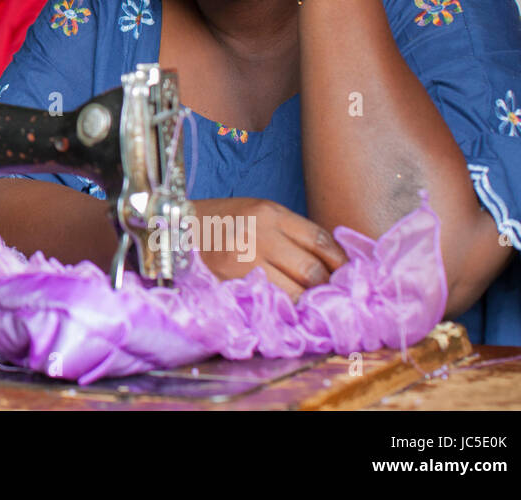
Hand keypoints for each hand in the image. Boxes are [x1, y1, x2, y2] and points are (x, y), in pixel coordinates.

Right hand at [189, 197, 347, 300]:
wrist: (174, 230)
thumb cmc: (220, 222)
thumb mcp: (256, 213)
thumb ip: (290, 233)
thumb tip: (330, 261)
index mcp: (269, 213)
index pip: (320, 240)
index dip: (340, 261)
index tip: (345, 272)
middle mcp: (259, 235)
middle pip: (311, 270)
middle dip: (325, 285)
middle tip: (329, 292)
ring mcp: (243, 262)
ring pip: (295, 292)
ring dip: (307, 300)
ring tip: (309, 302)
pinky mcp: (231, 284)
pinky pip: (270, 302)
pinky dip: (284, 307)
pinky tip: (286, 306)